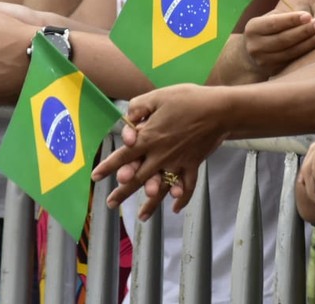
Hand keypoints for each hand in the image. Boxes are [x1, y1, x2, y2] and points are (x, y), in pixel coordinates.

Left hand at [91, 84, 228, 218]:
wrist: (219, 110)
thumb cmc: (187, 99)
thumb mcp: (157, 96)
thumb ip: (137, 107)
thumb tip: (126, 121)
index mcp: (149, 138)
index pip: (123, 156)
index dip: (108, 166)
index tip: (95, 177)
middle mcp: (161, 155)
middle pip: (138, 178)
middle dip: (122, 192)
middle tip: (110, 204)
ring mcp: (178, 162)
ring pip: (161, 188)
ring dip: (151, 204)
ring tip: (142, 217)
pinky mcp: (193, 164)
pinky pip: (188, 186)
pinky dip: (183, 198)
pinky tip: (176, 207)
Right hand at [242, 9, 314, 76]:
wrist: (252, 55)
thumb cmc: (268, 30)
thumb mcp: (269, 19)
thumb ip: (285, 17)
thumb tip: (309, 17)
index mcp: (253, 29)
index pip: (274, 23)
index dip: (291, 20)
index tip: (308, 16)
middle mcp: (255, 46)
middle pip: (283, 39)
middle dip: (304, 31)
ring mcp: (264, 61)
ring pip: (290, 52)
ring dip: (310, 42)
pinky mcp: (273, 71)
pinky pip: (293, 61)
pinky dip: (307, 53)